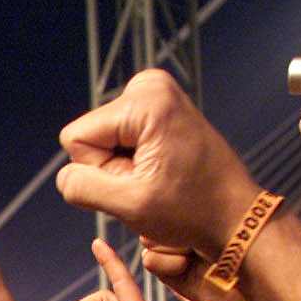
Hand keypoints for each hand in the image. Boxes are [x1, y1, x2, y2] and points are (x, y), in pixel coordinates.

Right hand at [57, 68, 262, 262]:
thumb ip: (82, 187)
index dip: (100, 171)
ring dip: (123, 168)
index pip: (76, 139)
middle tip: (152, 182)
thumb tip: (66, 176)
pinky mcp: (160, 107)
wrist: (234, 215)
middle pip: (90, 137)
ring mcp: (157, 93)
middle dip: (111, 168)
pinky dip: (134, 161)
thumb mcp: (129, 205)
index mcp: (145, 100)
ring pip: (102, 140)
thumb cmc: (192, 211)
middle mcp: (150, 85)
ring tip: (160, 178)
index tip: (138, 182)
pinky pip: (119, 139)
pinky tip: (163, 170)